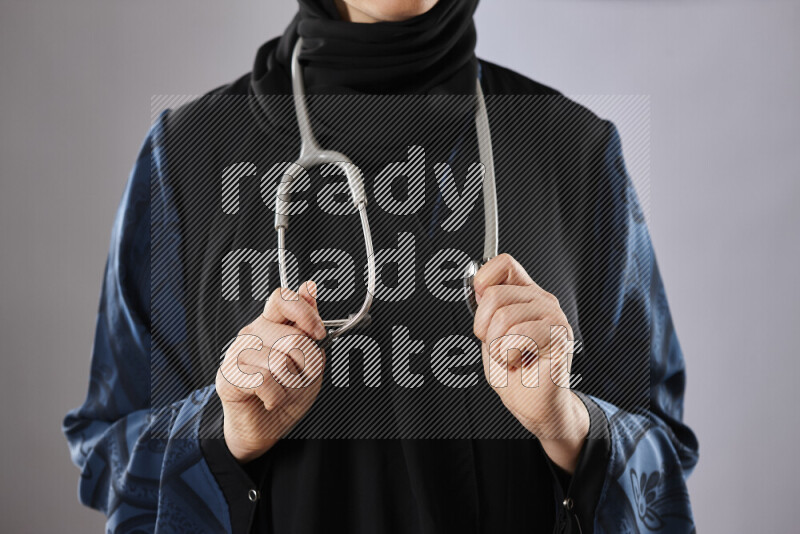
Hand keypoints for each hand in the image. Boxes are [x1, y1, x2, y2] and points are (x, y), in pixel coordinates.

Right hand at [216, 281, 325, 462]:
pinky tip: (270, 399)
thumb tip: (310, 287)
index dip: (305, 313)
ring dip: (291, 386)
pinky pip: (264, 380)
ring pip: (280, 362)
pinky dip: (275, 396)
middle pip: (293, 338)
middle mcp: (253, 332)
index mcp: (273, 324)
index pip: (283, 298)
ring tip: (282, 391)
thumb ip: (310, 327)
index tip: (318, 334)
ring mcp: (237, 352)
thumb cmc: (287, 393)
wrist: (265, 428)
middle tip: (298, 379)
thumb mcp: (310, 360)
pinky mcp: (228, 375)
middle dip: (306, 367)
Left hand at [472, 255, 589, 472]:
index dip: (484, 278)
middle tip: (498, 345)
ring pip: (503, 317)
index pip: (504, 263)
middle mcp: (543, 301)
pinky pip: (518, 336)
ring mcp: (554, 318)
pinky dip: (509, 354)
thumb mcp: (489, 334)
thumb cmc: (513, 371)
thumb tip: (478, 286)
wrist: (532, 404)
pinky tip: (521, 361)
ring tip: (510, 356)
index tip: (479, 298)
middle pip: (494, 294)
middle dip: (483, 327)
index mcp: (526, 294)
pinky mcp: (559, 338)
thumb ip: (486, 308)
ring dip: (497, 346)